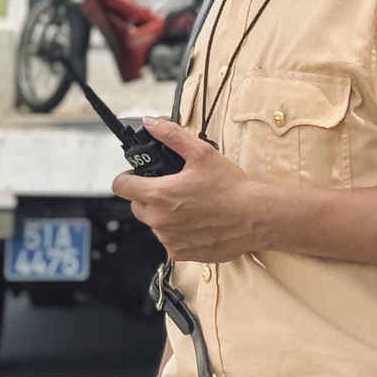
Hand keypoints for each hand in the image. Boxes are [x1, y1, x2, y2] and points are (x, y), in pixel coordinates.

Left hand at [113, 119, 269, 263]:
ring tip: (190, 206)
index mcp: (159, 194)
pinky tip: (197, 223)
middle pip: (137, 206)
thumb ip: (172, 136)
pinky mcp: (180, 253)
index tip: (138, 176)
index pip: (121, 187)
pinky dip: (178, 232)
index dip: (127, 178)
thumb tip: (151, 123)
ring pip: (154, 224)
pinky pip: (169, 240)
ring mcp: (168, 240)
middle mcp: (159, 221)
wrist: (256, 217)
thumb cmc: (231, 187)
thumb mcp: (202, 153)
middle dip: (149, 196)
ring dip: (164, 215)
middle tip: (173, 188)